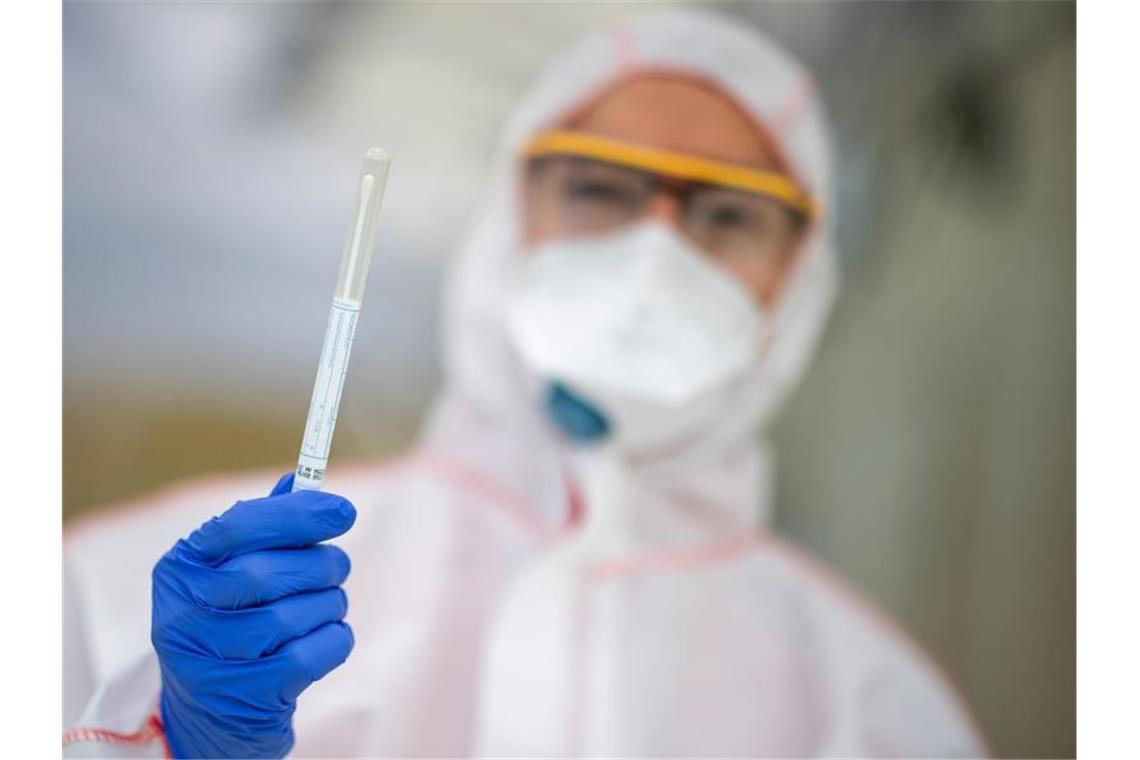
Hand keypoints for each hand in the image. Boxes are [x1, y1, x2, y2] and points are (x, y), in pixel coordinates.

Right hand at [151, 473, 355, 757]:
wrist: (210, 712)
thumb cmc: (231, 621)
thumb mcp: (231, 570)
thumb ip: (265, 525)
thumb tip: (301, 480)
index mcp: (180, 567)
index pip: (238, 526)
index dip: (297, 515)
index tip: (344, 511)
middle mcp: (183, 613)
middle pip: (270, 572)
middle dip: (321, 564)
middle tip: (336, 567)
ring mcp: (210, 660)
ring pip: (298, 613)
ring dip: (330, 604)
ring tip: (323, 606)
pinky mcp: (245, 696)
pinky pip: (315, 652)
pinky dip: (334, 639)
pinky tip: (322, 639)